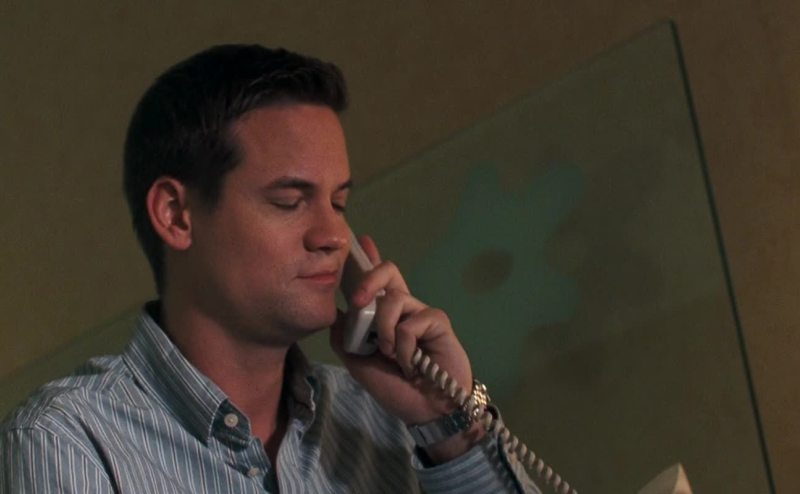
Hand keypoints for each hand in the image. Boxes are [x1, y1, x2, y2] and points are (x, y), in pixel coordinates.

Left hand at [330, 235, 484, 461]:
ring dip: (385, 331)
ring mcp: (420, 313)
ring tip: (390, 356)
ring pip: (395, 300)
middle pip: (388, 272)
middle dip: (370, 280)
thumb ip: (345, 339)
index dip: (368, 258)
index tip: (362, 239)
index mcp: (383, 316)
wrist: (426, 410)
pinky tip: (411, 364)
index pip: (374, 281)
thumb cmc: (395, 388)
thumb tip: (334, 313)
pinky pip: (412, 322)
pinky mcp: (437, 322)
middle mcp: (402, 309)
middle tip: (358, 301)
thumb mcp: (359, 364)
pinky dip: (405, 346)